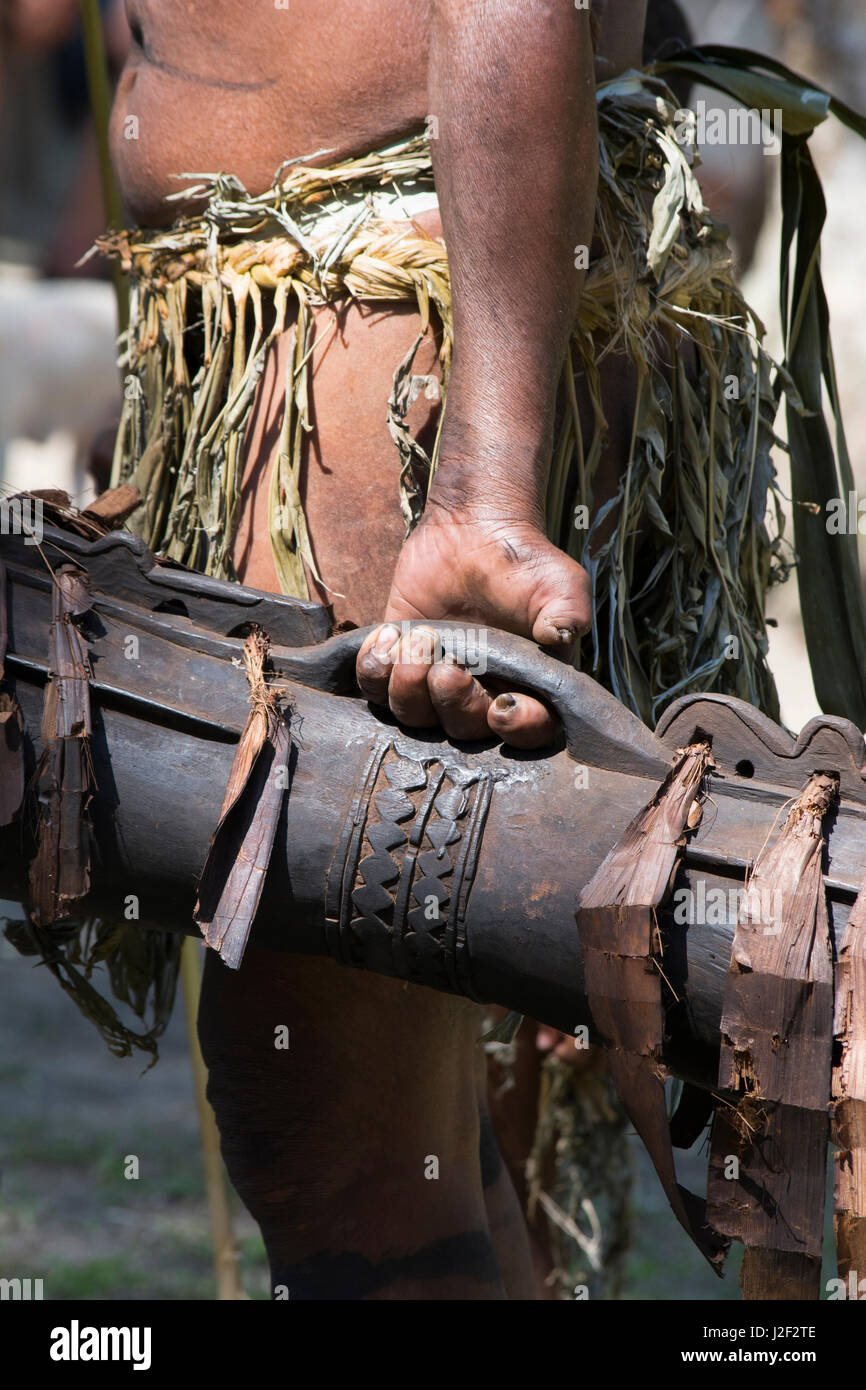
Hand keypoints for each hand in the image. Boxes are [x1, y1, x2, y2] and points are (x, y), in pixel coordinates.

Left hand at [355, 503, 591, 748]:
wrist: (473, 529)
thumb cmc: (524, 562)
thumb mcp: (560, 584)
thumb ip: (568, 613)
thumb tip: (559, 637)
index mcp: (527, 687)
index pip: (528, 731)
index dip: (515, 729)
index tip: (501, 704)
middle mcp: (480, 693)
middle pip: (463, 730)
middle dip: (452, 703)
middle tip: (448, 666)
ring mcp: (434, 682)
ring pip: (414, 716)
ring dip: (408, 688)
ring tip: (417, 642)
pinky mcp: (398, 662)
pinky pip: (376, 688)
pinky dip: (375, 670)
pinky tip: (388, 636)